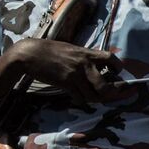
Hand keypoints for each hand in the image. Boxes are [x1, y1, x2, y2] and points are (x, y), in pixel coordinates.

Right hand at [0, 39, 123, 101]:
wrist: (30, 54)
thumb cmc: (51, 50)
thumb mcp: (72, 49)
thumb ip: (85, 57)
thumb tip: (98, 65)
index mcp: (87, 53)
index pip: (111, 59)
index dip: (118, 68)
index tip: (116, 73)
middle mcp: (84, 64)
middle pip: (106, 86)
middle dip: (110, 93)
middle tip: (109, 93)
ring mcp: (75, 75)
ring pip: (94, 95)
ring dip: (95, 99)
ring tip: (93, 96)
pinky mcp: (65, 84)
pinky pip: (79, 98)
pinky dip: (81, 100)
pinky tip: (78, 97)